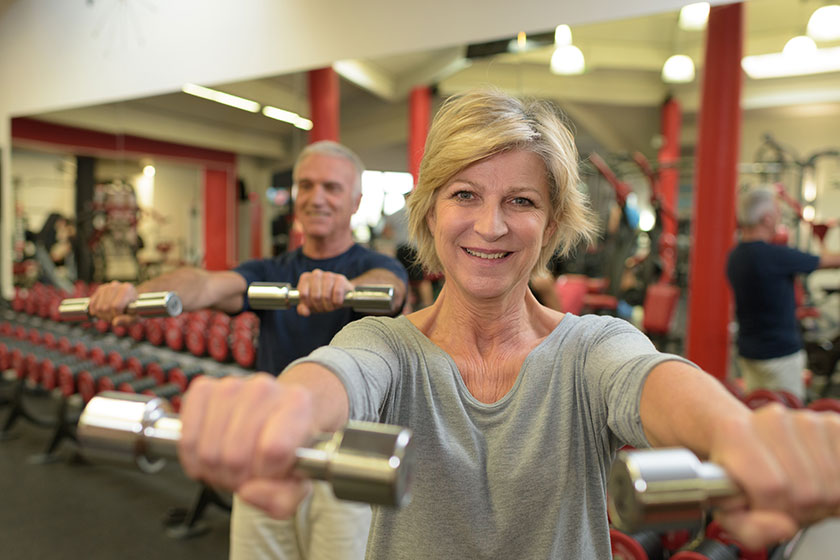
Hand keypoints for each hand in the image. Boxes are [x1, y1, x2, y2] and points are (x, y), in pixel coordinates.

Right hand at [87, 281, 138, 325]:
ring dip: (103, 315)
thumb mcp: (136, 317)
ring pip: (98, 307)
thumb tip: (115, 322)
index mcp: (127, 290)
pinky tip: (102, 313)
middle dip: (109, 317)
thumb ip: (127, 320)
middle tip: (115, 317)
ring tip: (111, 314)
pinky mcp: (100, 289)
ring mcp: (107, 286)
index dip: (117, 315)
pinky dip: (95, 311)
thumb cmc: (135, 309)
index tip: (121, 316)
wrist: (132, 299)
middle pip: (105, 308)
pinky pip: (92, 304)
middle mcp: (116, 285)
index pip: (115, 306)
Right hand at [178, 374, 316, 516]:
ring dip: (216, 472)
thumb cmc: (287, 448)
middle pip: (235, 456)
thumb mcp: (298, 482)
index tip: (269, 474)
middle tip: (249, 473)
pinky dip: (194, 459)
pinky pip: (187, 439)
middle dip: (239, 478)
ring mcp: (231, 386)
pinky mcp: (202, 389)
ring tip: (233, 465)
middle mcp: (265, 389)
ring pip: (209, 452)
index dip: (266, 475)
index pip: (274, 449)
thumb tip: (248, 492)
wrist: (272, 418)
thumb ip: (283, 499)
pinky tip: (213, 454)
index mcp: (299, 405)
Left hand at [294, 269, 353, 315]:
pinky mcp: (340, 278)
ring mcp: (328, 275)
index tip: (313, 307)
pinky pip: (337, 293)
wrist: (340, 293)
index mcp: (305, 278)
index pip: (303, 295)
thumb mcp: (311, 304)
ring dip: (328, 306)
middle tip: (323, 308)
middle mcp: (316, 274)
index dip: (308, 305)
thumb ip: (303, 309)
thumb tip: (305, 313)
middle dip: (319, 307)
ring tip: (330, 307)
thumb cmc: (321, 298)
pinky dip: (337, 302)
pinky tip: (337, 303)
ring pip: (326, 296)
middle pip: (315, 297)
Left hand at [709, 404, 839, 548]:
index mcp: (736, 432)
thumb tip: (783, 527)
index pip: (773, 486)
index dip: (772, 508)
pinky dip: (837, 484)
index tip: (762, 505)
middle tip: (782, 501)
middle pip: (807, 490)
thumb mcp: (728, 509)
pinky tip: (816, 480)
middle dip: (798, 508)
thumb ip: (749, 529)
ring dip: (821, 499)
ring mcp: (805, 419)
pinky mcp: (832, 424)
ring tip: (797, 491)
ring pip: (831, 484)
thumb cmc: (736, 473)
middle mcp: (772, 419)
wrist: (746, 440)